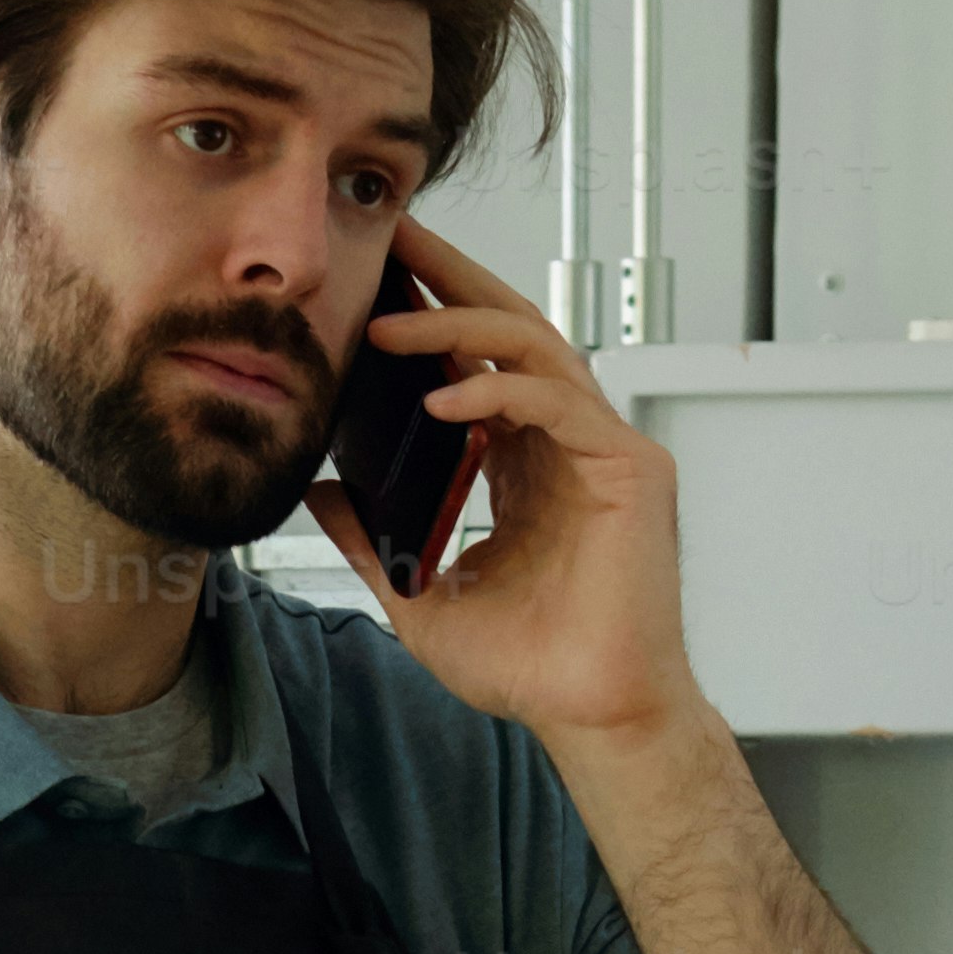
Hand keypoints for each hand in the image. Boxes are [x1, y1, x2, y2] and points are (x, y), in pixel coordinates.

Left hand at [322, 229, 691, 746]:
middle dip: (450, 278)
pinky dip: (501, 391)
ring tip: (390, 329)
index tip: (377, 279)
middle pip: (511, 327)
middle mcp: (568, 442)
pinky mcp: (632, 468)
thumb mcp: (421, 593)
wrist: (588, 716)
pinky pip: (560, 401)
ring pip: (536, 346)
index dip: (431, 314)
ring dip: (459, 328)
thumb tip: (320, 493)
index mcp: (527, 462)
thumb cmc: (528, 667)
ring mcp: (604, 449)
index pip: (478, 362)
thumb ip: (374, 540)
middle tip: (392, 237)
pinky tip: (442, 402)